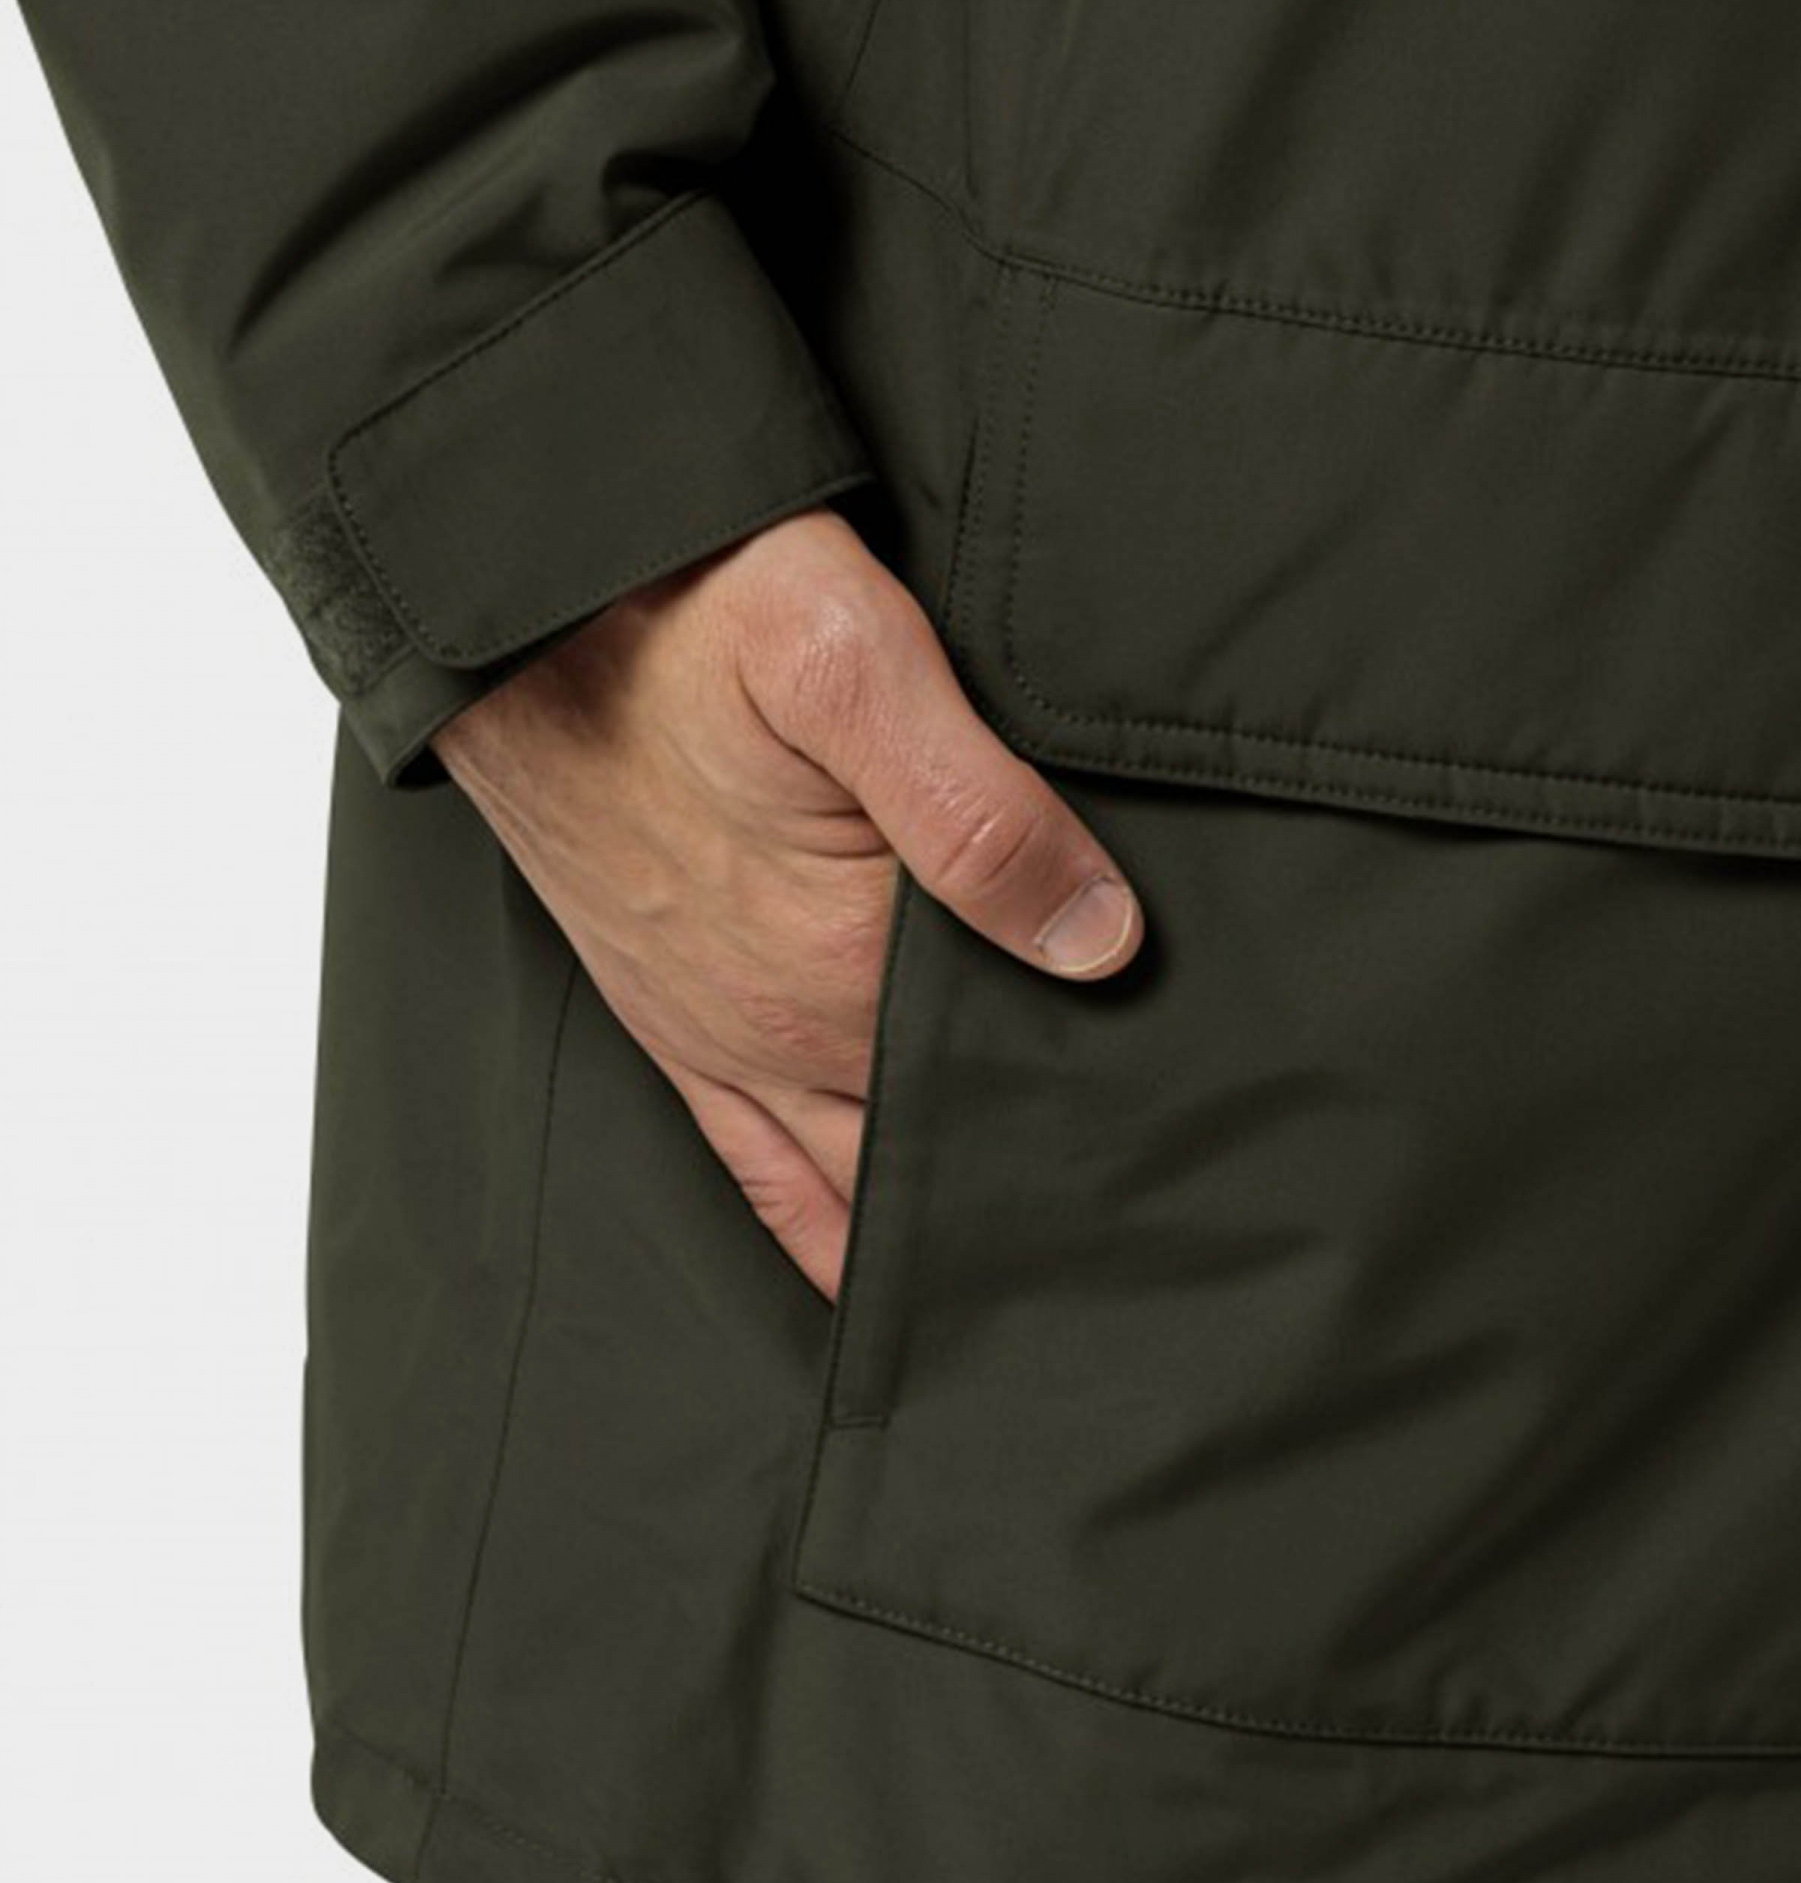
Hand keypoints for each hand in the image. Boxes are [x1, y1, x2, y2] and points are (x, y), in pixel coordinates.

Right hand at [430, 505, 1142, 1299]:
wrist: (516, 600)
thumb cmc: (683, 607)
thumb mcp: (847, 659)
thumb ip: (974, 807)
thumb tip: (1100, 940)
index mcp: (846, 955)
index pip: (1021, 1058)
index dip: (1116, 1083)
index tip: (1201, 1127)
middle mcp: (785, 1027)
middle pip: (951, 1140)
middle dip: (1047, 1180)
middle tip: (1158, 1228)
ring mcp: (726, 1040)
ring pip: (861, 1184)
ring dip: (946, 1228)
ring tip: (1049, 1280)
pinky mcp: (675, 1029)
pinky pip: (758, 1177)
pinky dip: (826, 1238)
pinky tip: (877, 1283)